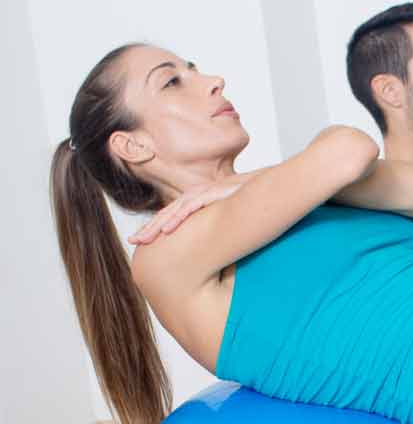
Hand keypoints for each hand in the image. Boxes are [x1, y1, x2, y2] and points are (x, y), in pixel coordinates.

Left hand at [128, 179, 243, 244]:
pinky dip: (177, 219)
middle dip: (148, 228)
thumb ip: (218, 222)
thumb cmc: (252, 197)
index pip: (172, 215)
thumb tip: (216, 242)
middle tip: (133, 241)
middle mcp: (196, 195)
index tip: (143, 241)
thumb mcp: (230, 212)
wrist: (268, 182)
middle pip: (167, 214)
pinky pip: (190, 208)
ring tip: (142, 240)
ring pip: (173, 212)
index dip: (156, 227)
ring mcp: (203, 194)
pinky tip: (166, 230)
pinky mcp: (213, 193)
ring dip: (156, 226)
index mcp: (198, 200)